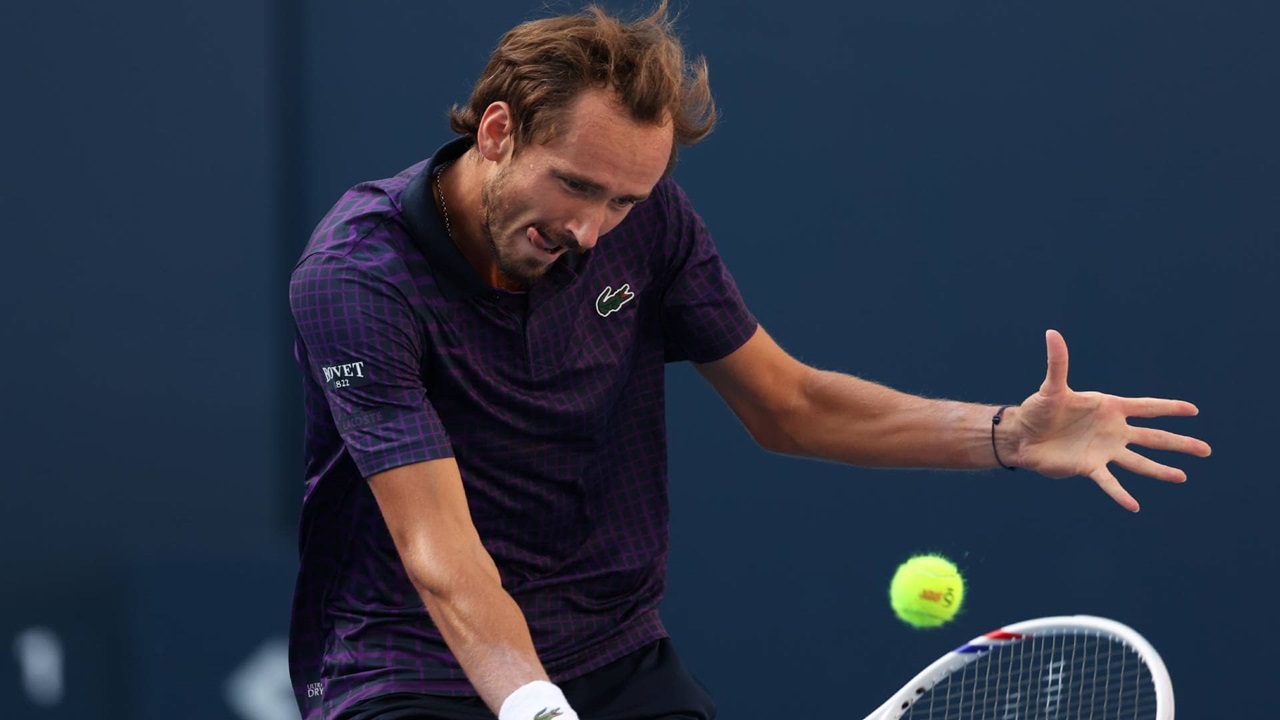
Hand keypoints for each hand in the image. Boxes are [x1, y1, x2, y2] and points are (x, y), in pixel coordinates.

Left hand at [1010, 330, 1211, 510]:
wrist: (1022, 436)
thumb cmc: (1038, 409)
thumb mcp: (1051, 387)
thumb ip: (1057, 362)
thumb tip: (1052, 333)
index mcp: (1108, 408)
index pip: (1145, 407)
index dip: (1168, 407)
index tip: (1193, 410)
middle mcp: (1112, 430)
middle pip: (1152, 436)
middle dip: (1179, 443)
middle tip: (1206, 450)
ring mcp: (1103, 450)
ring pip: (1138, 462)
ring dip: (1159, 470)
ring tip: (1182, 477)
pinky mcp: (1089, 467)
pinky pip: (1109, 482)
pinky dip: (1120, 494)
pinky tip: (1134, 506)